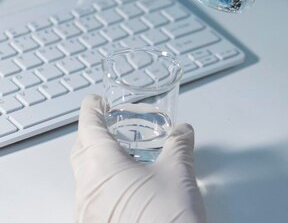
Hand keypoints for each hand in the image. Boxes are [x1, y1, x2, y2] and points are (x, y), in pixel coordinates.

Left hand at [71, 95, 206, 222]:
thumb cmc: (168, 220)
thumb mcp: (179, 171)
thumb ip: (179, 144)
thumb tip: (183, 132)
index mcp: (102, 166)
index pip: (88, 127)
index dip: (92, 109)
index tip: (95, 100)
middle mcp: (87, 189)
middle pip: (80, 151)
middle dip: (92, 134)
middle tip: (108, 124)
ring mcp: (88, 214)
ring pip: (84, 177)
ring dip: (97, 161)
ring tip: (121, 156)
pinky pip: (91, 200)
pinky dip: (103, 185)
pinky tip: (125, 188)